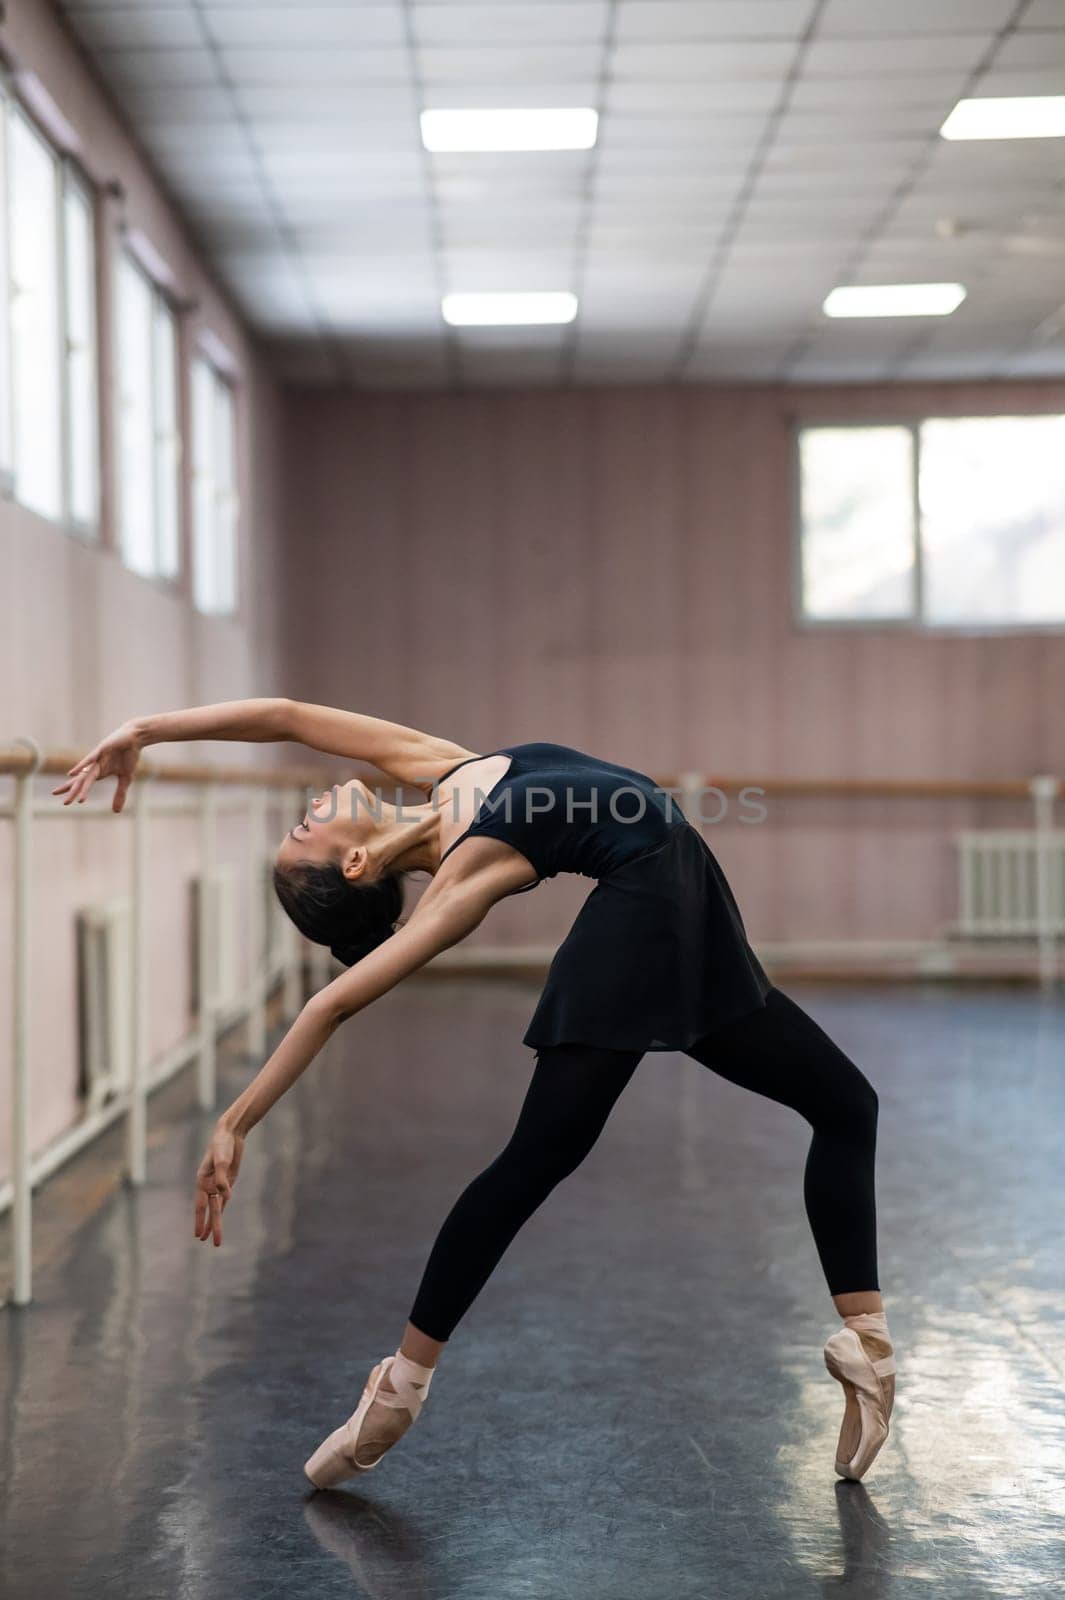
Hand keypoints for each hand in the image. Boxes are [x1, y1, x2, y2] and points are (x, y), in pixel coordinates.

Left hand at [51, 720, 142, 810]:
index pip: (82, 783)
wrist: (135, 738)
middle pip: (81, 780)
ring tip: (71, 794)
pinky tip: (72, 773)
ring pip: (85, 773)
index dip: (73, 791)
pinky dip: (81, 766)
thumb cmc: (129, 755)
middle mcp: (94, 765)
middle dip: (73, 792)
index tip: (65, 802)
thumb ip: (120, 794)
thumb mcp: (126, 778)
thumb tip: (116, 812)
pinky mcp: (101, 749)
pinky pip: (90, 759)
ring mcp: (97, 757)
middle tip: (65, 803)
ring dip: (78, 785)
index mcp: (99, 771)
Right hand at [194, 1122, 244, 1246]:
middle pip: (209, 1210)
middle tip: (208, 1243)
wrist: (229, 1134)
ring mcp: (217, 1184)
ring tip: (212, 1239)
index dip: (200, 1221)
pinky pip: (224, 1199)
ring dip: (214, 1222)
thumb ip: (222, 1178)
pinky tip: (218, 1220)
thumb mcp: (222, 1160)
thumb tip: (225, 1196)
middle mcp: (208, 1185)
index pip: (201, 1206)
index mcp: (201, 1181)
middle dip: (210, 1227)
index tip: (198, 1235)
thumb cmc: (222, 1145)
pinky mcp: (228, 1181)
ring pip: (216, 1207)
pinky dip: (222, 1209)